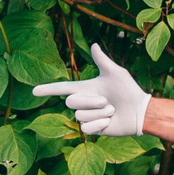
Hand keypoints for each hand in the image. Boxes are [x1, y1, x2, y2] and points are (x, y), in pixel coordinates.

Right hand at [32, 44, 149, 137]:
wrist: (139, 111)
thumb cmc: (129, 90)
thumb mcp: (116, 73)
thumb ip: (102, 60)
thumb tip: (94, 45)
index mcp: (85, 88)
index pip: (62, 88)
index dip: (48, 89)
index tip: (34, 90)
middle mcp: (83, 103)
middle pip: (71, 102)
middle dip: (91, 102)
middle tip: (107, 101)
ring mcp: (87, 117)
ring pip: (81, 115)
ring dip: (100, 113)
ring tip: (112, 111)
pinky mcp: (92, 129)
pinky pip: (87, 128)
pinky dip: (100, 123)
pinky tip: (110, 122)